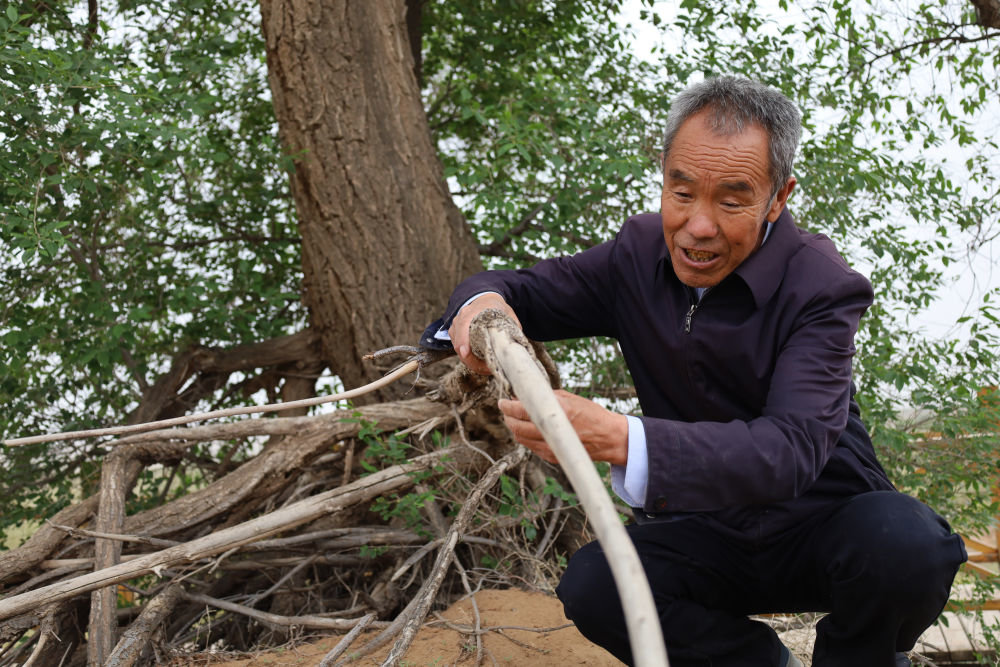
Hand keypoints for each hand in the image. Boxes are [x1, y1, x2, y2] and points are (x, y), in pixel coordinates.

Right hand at [447, 293, 520, 374]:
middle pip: (459, 344)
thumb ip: (512, 327)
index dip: (463, 341)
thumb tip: (516, 346)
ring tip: (488, 368)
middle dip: (472, 360)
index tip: (466, 353)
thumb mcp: (507, 314)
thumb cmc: (496, 308)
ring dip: (472, 362)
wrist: (484, 301)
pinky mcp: (455, 335)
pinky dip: (469, 359)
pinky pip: (459, 350)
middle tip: (489, 369)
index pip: (463, 325)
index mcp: (473, 312)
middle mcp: (460, 318)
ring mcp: (455, 327)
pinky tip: (482, 364)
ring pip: (459, 350)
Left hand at [498, 389, 627, 465]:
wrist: (609, 438)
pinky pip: (531, 447)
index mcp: (559, 412)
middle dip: (508, 418)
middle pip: (517, 427)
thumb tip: (525, 397)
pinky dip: (526, 437)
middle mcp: (554, 432)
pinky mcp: (553, 457)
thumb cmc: (592, 415)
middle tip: (506, 410)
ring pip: (521, 439)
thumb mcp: (570, 399)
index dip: (508, 407)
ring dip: (515, 428)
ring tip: (516, 419)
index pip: (523, 411)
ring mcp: (552, 447)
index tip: (503, 402)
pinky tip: (530, 429)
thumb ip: (546, 398)